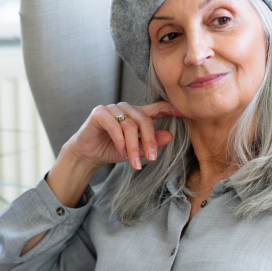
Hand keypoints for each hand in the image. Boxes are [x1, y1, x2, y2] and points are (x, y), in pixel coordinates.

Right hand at [62, 100, 182, 173]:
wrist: (88, 154)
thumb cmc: (112, 149)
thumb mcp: (136, 149)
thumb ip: (151, 142)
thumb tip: (170, 136)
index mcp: (137, 114)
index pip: (156, 108)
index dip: (169, 108)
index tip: (183, 112)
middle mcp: (126, 108)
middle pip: (144, 120)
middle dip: (149, 141)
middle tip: (152, 159)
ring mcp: (112, 108)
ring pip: (129, 125)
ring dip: (132, 146)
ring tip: (133, 162)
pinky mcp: (99, 113)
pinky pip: (114, 125)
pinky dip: (120, 140)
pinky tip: (121, 152)